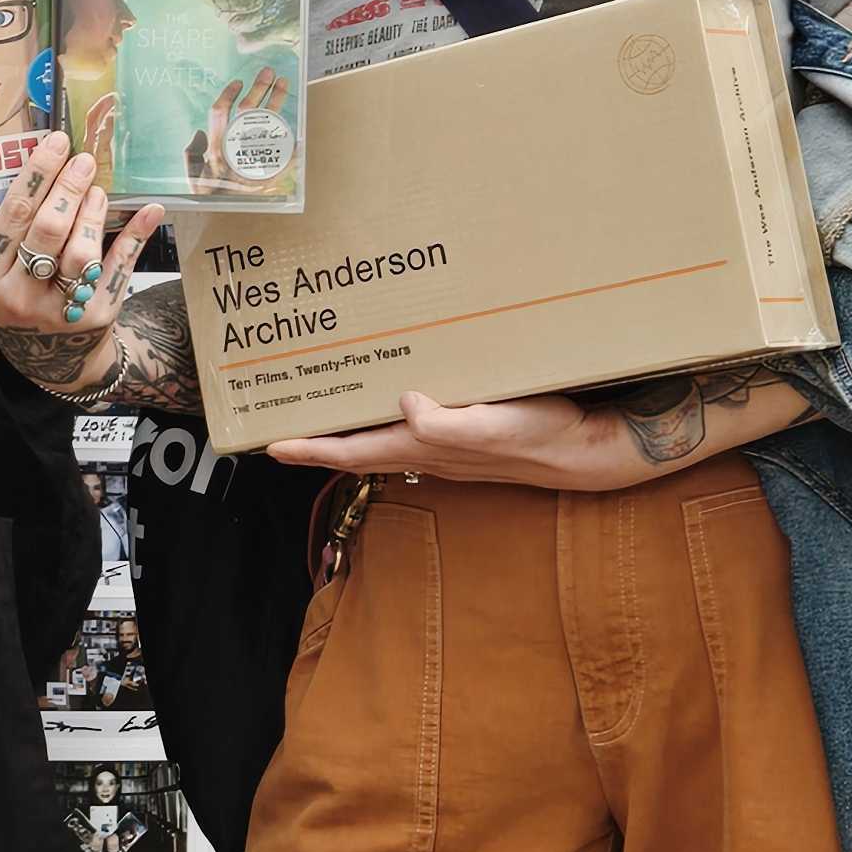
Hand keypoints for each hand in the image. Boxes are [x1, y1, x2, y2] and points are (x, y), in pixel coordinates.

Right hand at [0, 137, 163, 376]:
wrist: (48, 356)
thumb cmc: (20, 292)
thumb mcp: (0, 265)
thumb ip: (18, 223)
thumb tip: (53, 163)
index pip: (14, 213)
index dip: (38, 173)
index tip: (57, 143)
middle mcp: (16, 295)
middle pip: (48, 230)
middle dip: (68, 188)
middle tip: (83, 162)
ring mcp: (57, 311)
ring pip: (81, 252)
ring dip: (94, 213)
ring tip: (97, 191)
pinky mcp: (94, 317)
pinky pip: (117, 268)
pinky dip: (134, 237)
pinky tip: (148, 211)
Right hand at [184, 66, 290, 190]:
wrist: (228, 221)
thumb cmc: (209, 197)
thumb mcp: (192, 177)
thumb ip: (191, 154)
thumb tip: (198, 133)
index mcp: (216, 147)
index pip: (221, 112)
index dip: (229, 94)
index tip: (238, 82)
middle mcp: (236, 148)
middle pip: (249, 110)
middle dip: (260, 88)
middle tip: (269, 72)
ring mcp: (255, 156)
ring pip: (268, 122)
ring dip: (277, 101)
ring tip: (283, 84)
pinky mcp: (270, 169)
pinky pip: (284, 151)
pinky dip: (292, 144)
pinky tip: (297, 131)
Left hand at [268, 379, 792, 493]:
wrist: (583, 451)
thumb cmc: (537, 435)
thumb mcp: (491, 426)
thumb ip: (447, 423)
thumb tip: (405, 404)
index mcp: (423, 445)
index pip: (351, 450)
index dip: (309, 447)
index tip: (268, 445)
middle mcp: (426, 449)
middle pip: (357, 447)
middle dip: (318, 439)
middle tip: (280, 426)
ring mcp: (445, 445)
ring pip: (382, 438)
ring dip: (349, 429)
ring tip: (321, 412)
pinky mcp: (464, 434)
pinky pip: (412, 426)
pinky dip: (387, 417)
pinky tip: (390, 400)